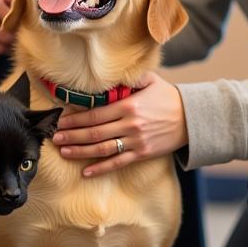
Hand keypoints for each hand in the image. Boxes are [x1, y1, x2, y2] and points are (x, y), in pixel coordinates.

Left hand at [51, 72, 187, 177]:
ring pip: (102, 149)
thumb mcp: (150, 81)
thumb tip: (110, 74)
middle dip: (72, 136)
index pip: (95, 114)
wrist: (193, 119)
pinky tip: (85, 172)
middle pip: (94, 132)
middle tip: (55, 137)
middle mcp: (130, 124)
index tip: (60, 121)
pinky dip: (101, 168)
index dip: (75, 119)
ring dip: (80, 151)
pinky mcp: (142, 154)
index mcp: (129, 105)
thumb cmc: (168, 97)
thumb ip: (129, 78)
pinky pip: (118, 163)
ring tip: (64, 152)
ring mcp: (136, 141)